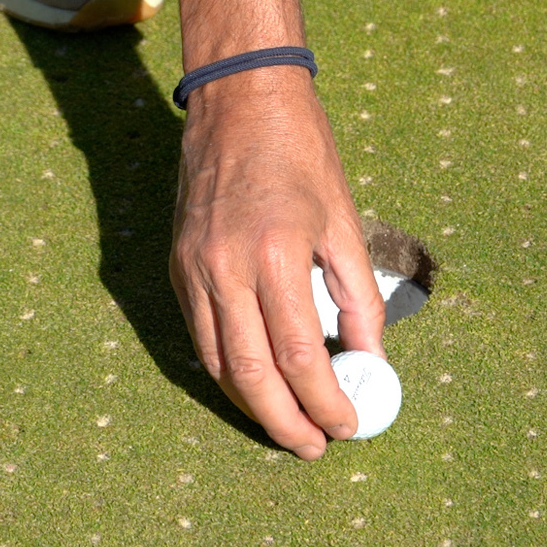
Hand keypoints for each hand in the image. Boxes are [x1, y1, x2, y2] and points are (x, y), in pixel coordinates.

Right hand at [171, 0, 384, 459]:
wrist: (238, 100)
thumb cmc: (302, 154)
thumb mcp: (345, 223)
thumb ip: (358, 298)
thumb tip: (370, 361)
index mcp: (277, 255)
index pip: (301, 357)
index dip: (326, 402)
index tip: (350, 425)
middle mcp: (226, 268)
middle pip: (253, 375)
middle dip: (286, 422)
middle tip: (316, 446)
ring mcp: (193, 269)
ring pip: (218, 364)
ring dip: (255, 404)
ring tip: (291, 426)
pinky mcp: (176, 266)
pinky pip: (201, 336)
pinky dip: (229, 369)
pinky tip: (257, 384)